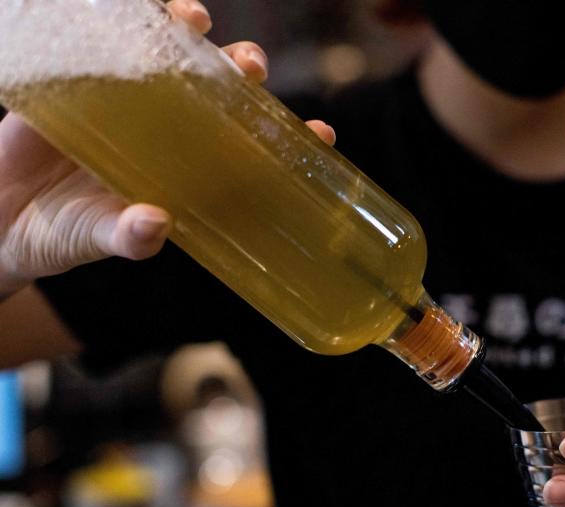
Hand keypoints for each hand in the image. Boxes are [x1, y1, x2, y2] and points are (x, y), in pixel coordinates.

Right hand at [0, 0, 334, 295]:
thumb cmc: (55, 237)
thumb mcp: (92, 239)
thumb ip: (125, 238)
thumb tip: (154, 225)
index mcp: (183, 174)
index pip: (247, 153)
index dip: (287, 142)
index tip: (323, 132)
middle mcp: (166, 135)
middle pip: (218, 95)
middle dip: (241, 74)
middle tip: (251, 65)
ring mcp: (126, 106)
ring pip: (171, 60)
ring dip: (189, 36)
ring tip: (194, 22)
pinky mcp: (81, 83)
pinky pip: (109, 45)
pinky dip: (126, 21)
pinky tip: (142, 7)